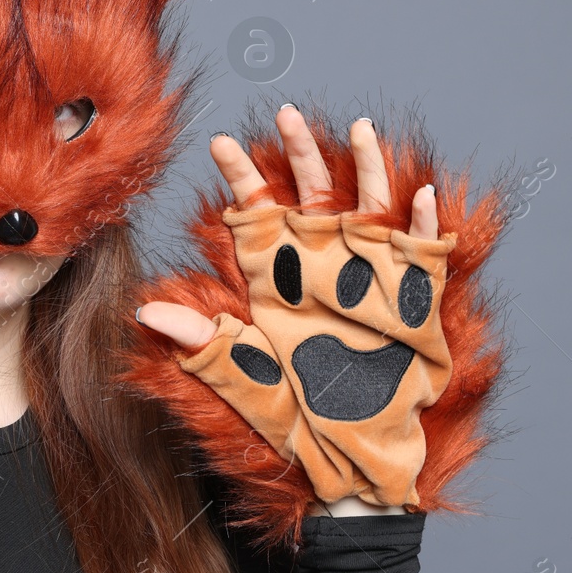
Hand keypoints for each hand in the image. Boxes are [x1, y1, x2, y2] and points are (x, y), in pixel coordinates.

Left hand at [137, 109, 453, 509]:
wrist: (349, 460)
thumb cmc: (295, 420)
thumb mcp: (242, 379)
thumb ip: (201, 344)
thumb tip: (147, 313)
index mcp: (279, 280)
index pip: (257, 213)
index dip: (240, 176)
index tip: (217, 142)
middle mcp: (322, 269)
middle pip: (312, 193)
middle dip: (299, 152)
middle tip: (283, 112)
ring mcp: (368, 280)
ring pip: (369, 207)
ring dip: (368, 167)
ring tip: (360, 127)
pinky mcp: (410, 301)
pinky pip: (422, 254)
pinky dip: (424, 225)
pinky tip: (421, 197)